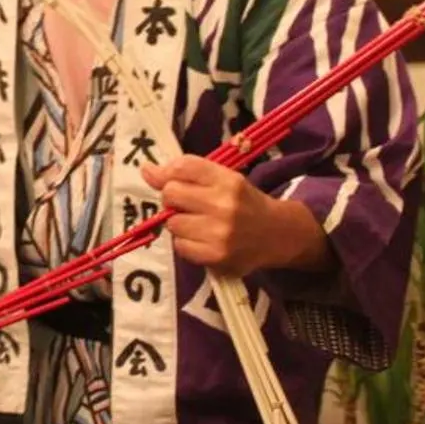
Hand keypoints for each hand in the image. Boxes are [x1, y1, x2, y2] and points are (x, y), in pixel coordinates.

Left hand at [143, 155, 330, 276]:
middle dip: (172, 199)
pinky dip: (186, 244)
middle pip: (171, 194)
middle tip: (188, 205)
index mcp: (228, 180)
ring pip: (172, 223)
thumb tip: (146, 170)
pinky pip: (180, 247)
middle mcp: (225, 205)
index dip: (167, 172)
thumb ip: (187, 173)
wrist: (278, 235)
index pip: (183, 167)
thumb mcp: (224, 180)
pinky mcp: (216, 257)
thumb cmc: (244, 203)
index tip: (166, 178)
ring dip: (179, 223)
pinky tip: (203, 240)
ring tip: (199, 224)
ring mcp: (221, 233)